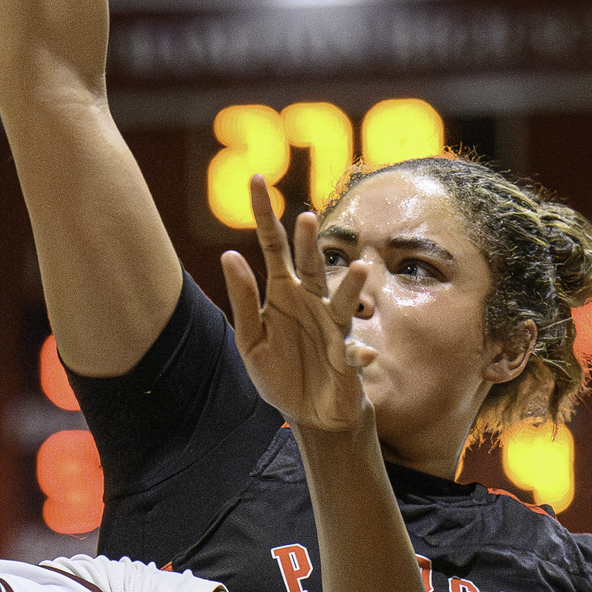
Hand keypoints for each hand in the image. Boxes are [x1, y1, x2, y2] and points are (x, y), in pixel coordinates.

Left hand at [223, 180, 373, 432]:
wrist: (309, 413)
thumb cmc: (280, 374)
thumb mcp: (251, 340)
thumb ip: (243, 300)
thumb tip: (228, 254)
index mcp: (282, 292)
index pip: (273, 245)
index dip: (264, 214)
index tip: (255, 179)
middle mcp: (311, 300)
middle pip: (310, 264)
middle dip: (311, 243)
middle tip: (307, 218)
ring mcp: (333, 326)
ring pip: (343, 300)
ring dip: (349, 287)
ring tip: (356, 270)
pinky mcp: (347, 356)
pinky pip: (354, 352)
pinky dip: (358, 354)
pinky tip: (362, 358)